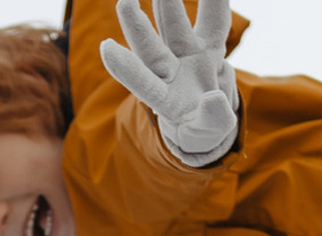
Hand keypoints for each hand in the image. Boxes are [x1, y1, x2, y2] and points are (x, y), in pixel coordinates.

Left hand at [100, 0, 240, 166]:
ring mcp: (185, 53)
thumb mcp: (207, 135)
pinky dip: (213, 1)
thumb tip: (214, 99)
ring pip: (172, 22)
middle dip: (136, 24)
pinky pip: (213, 19)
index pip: (144, 84)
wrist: (213, 117)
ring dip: (166, 0)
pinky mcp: (206, 44)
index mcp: (164, 100)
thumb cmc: (202, 130)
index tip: (106, 47)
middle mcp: (168, 71)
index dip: (126, 69)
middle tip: (125, 1)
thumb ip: (212, 122)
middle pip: (150, 46)